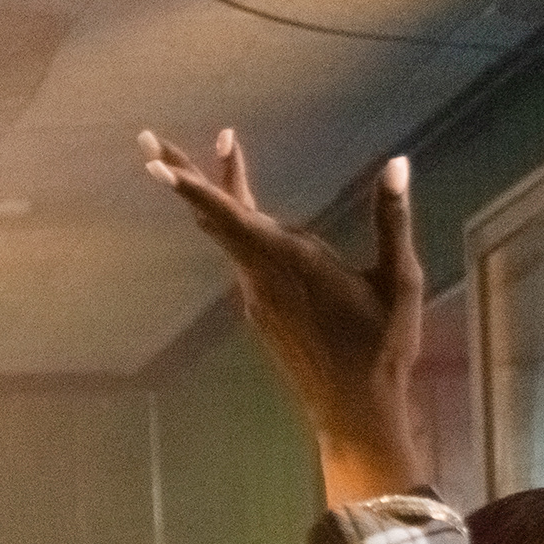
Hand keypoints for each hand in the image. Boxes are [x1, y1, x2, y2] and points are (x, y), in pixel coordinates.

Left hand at [139, 129, 424, 500]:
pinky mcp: (261, 306)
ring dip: (210, 192)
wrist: (354, 406)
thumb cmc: (383, 344)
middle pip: (213, 216)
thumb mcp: (398, 279)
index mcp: (291, 262)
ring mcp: (256, 293)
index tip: (154, 164)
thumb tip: (397, 163)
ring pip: (225, 232)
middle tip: (145, 138)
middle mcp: (261, 275)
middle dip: (181, 176)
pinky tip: (240, 205)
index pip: (232, 216)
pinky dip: (233, 220)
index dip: (195, 187)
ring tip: (201, 152)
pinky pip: (240, 252)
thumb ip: (392, 219)